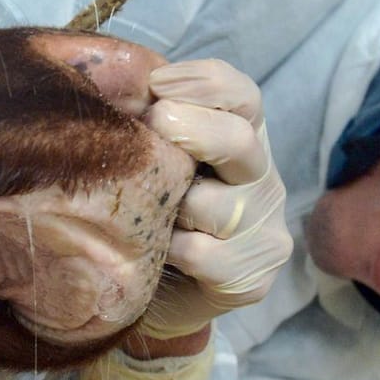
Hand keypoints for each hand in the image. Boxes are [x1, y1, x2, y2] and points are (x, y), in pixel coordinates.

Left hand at [132, 59, 292, 343]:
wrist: (152, 297)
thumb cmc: (149, 214)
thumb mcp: (150, 159)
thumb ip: (147, 121)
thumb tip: (115, 83)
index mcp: (242, 139)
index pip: (243, 96)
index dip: (204, 82)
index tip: (156, 85)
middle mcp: (262, 179)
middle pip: (240, 140)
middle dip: (189, 129)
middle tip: (151, 130)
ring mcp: (264, 230)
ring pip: (214, 204)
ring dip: (170, 206)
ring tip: (145, 214)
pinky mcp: (251, 277)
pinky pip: (201, 254)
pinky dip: (169, 251)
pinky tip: (154, 253)